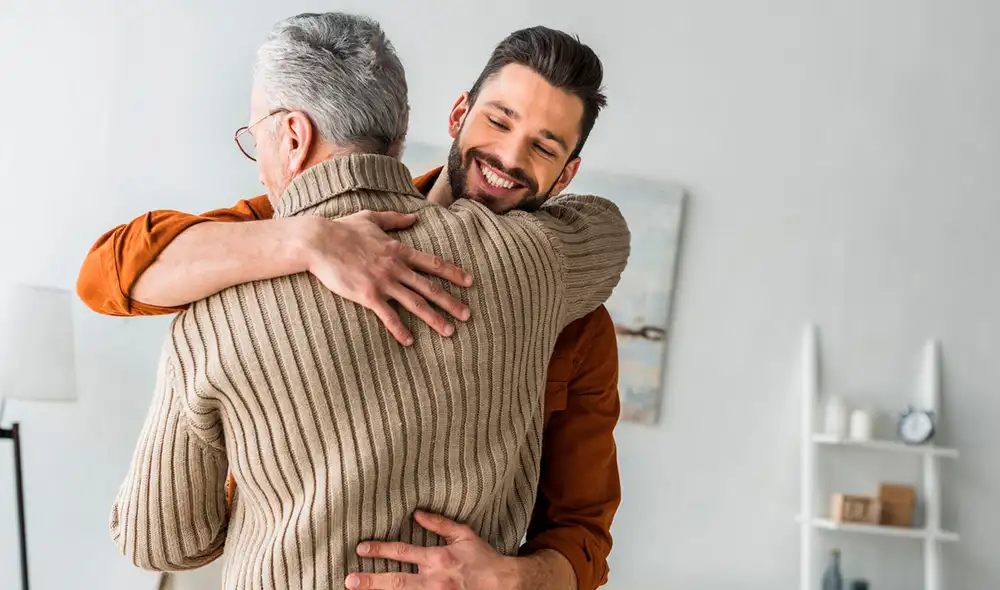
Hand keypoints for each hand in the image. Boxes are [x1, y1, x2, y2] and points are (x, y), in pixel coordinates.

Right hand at [301, 211, 472, 344]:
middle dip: (451, 301)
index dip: (453, 272)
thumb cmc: (342, 229)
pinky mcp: (367, 295)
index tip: (469, 281)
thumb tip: (414, 217)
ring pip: (415, 303)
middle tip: (468, 314)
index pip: (432, 263)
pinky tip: (410, 341)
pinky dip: (400, 329)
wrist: (319, 241)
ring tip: (450, 331)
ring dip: (434, 318)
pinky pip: (388, 316)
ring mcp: (383, 281)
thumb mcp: (371, 218)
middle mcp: (396, 267)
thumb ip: (395, 219)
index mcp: (398, 250)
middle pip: (430, 287)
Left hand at [346, 511, 520, 589]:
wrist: (503, 585)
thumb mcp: (464, 535)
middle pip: (396, 582)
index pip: (402, 552)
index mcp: (438, 559)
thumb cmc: (483, 559)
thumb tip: (416, 513)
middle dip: (371, 581)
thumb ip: (439, 524)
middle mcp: (434, 581)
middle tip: (349, 581)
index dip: (380, 550)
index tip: (361, 549)